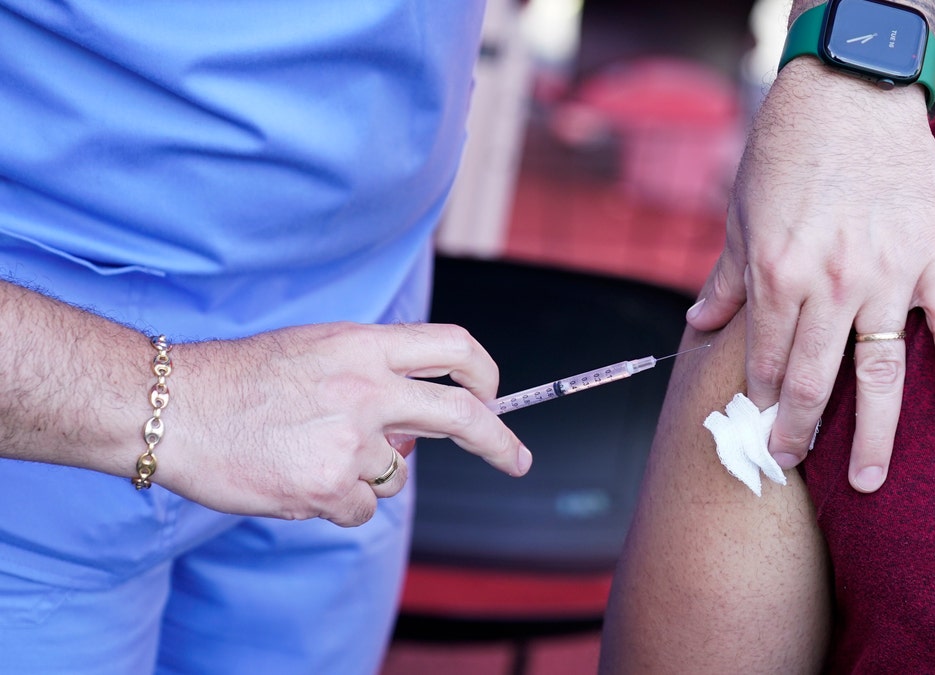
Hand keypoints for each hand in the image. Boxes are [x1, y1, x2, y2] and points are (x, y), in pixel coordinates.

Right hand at [155, 322, 530, 525]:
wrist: (174, 408)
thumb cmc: (238, 379)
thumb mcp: (314, 348)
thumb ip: (371, 374)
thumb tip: (413, 427)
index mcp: (363, 345)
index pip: (452, 346)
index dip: (484, 372)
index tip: (494, 394)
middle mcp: (367, 388)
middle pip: (462, 414)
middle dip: (500, 441)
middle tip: (517, 459)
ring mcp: (352, 438)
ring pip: (397, 473)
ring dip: (367, 475)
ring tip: (309, 454)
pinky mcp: (330, 485)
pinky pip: (362, 507)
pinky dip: (338, 502)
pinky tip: (296, 479)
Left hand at [687, 60, 934, 491]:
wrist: (850, 91)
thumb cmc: (788, 150)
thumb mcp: (741, 212)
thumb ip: (726, 277)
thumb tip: (699, 324)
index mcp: (778, 273)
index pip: (768, 359)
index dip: (761, 398)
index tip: (760, 426)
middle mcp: (832, 284)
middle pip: (816, 380)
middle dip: (799, 431)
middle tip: (792, 464)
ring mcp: (888, 276)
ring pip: (880, 374)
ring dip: (874, 435)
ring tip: (869, 483)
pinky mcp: (934, 260)